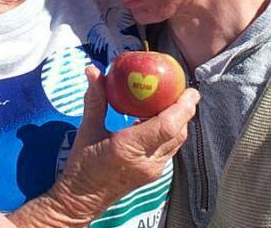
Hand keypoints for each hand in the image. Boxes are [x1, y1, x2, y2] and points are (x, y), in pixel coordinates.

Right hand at [35, 66, 198, 221]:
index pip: (167, 126)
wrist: (81, 200)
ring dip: (179, 122)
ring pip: (177, 142)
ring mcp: (153, 170)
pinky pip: (170, 150)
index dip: (183, 107)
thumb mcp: (87, 130)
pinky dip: (170, 132)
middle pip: (178, 132)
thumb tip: (93, 70)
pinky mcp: (154, 175)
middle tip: (179, 90)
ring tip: (170, 102)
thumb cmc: (81, 166)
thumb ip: (95, 99)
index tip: (189, 90)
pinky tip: (157, 121)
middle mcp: (147, 161)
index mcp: (129, 148)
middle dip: (184, 110)